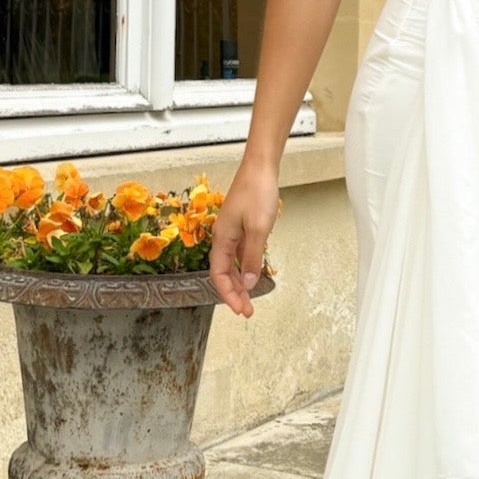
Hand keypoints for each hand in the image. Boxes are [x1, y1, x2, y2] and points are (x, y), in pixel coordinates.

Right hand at [209, 162, 280, 316]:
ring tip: (249, 299)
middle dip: (234, 293)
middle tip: (247, 311)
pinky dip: (244, 266)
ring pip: (231, 264)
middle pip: (223, 272)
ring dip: (239, 282)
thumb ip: (252, 257)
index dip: (228, 294)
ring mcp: (232, 231)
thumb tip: (247, 282)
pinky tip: (252, 274)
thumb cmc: (257, 192)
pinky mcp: (241, 225)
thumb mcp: (258, 229)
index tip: (240, 309)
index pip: (218, 274)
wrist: (260, 167)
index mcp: (222, 238)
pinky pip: (239, 253)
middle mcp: (223, 236)